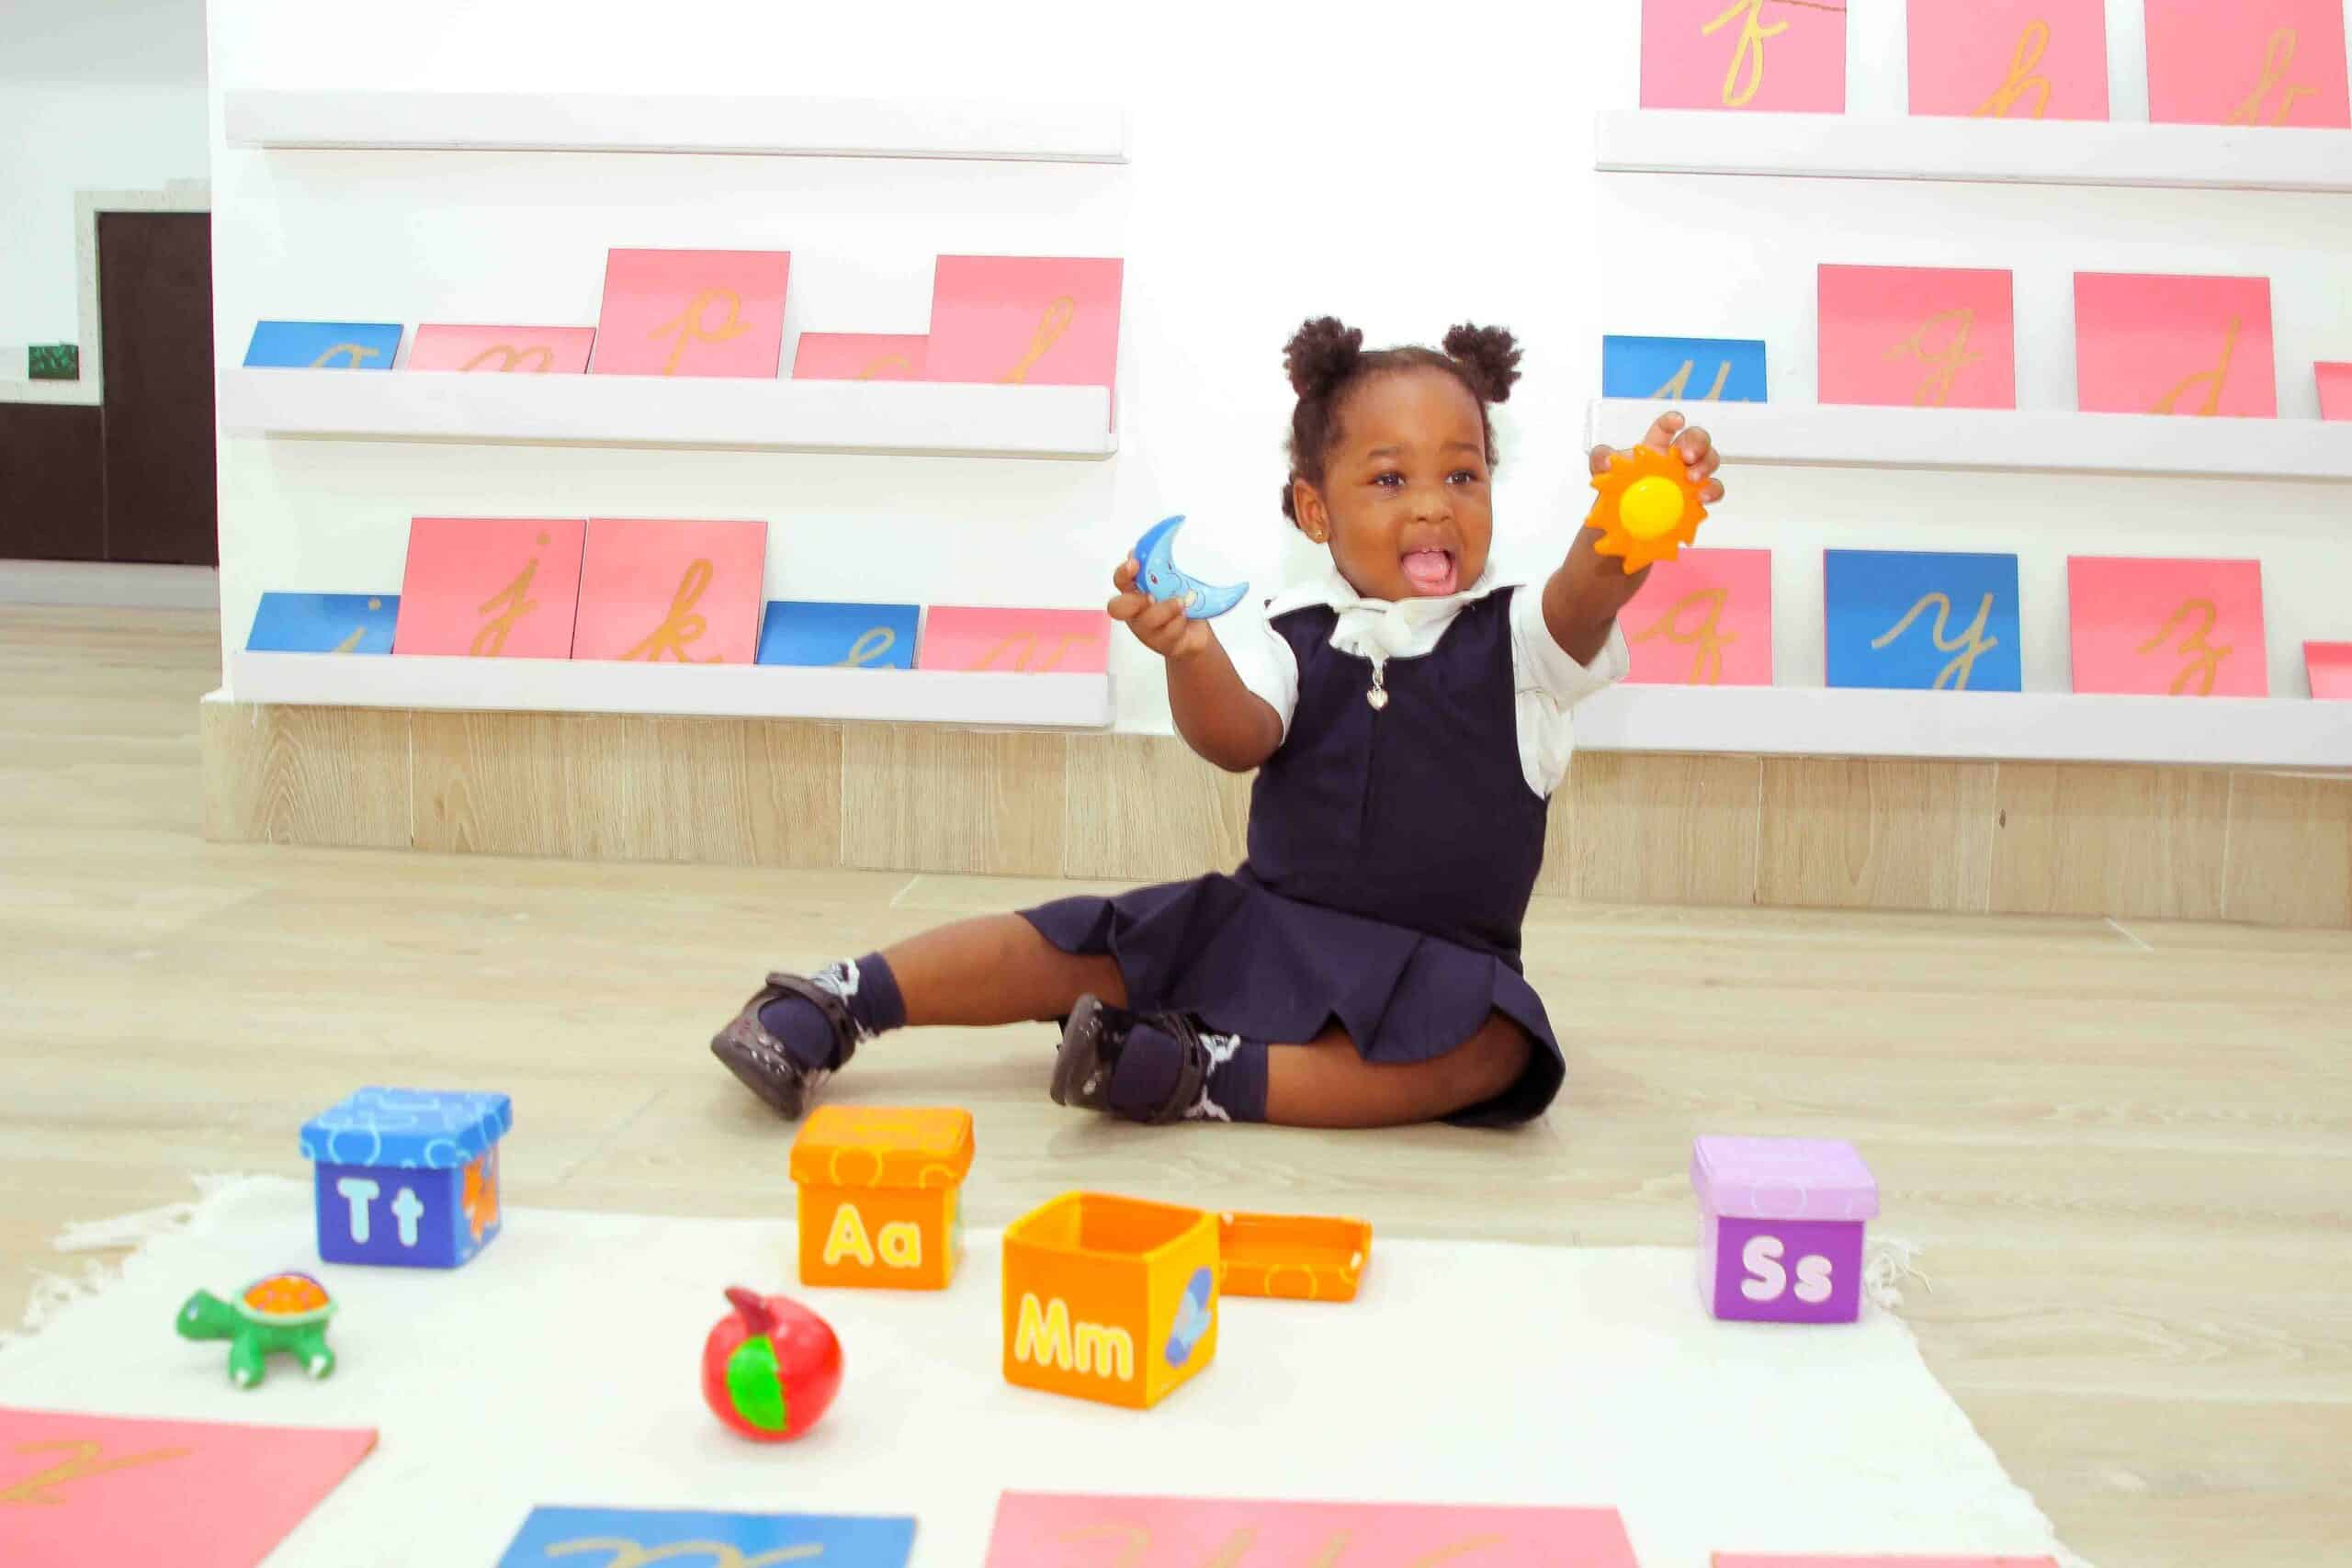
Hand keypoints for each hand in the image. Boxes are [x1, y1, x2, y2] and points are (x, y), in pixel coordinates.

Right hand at [1110, 557, 1212, 662]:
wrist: (1194, 634)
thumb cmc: (1179, 604)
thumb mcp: (1172, 582)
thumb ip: (1159, 567)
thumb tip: (1144, 548)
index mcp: (1135, 592)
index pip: (1120, 580)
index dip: (1123, 573)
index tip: (1135, 564)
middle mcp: (1135, 612)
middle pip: (1117, 608)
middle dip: (1134, 600)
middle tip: (1152, 596)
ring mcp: (1147, 631)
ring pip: (1146, 621)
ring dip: (1165, 609)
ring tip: (1182, 602)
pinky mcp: (1163, 643)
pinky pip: (1167, 633)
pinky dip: (1178, 623)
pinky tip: (1186, 617)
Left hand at [1587, 408, 1722, 504]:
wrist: (1623, 523)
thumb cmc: (1617, 490)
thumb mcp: (1602, 473)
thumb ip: (1600, 460)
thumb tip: (1607, 460)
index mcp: (1655, 446)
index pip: (1666, 427)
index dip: (1673, 420)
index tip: (1677, 422)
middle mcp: (1677, 457)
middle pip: (1697, 438)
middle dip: (1697, 442)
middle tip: (1688, 456)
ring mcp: (1690, 476)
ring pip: (1710, 460)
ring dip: (1706, 465)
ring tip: (1693, 479)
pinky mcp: (1697, 497)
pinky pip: (1714, 489)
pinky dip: (1712, 491)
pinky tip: (1702, 498)